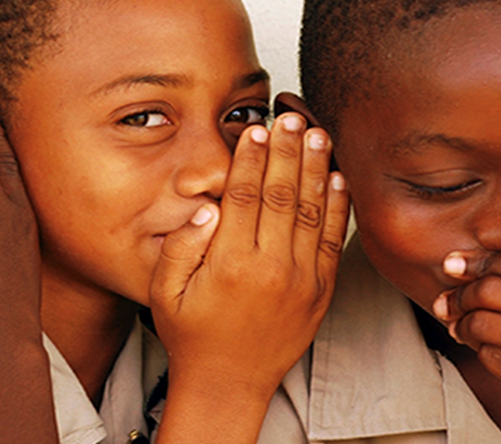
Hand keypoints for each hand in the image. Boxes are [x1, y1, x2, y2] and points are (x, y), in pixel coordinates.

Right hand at [151, 113, 349, 442]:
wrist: (229, 383)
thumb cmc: (192, 336)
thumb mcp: (164, 293)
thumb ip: (181, 246)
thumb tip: (207, 204)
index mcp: (230, 264)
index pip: (244, 194)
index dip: (251, 157)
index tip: (256, 129)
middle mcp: (270, 268)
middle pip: (281, 194)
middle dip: (287, 150)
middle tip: (291, 117)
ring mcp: (301, 280)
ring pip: (311, 210)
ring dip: (315, 168)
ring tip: (316, 133)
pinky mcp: (320, 292)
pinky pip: (331, 240)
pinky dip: (337, 206)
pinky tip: (336, 177)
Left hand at [433, 246, 500, 440]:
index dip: (483, 261)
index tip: (454, 264)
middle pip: (494, 291)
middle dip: (462, 294)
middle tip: (448, 302)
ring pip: (485, 324)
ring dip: (463, 324)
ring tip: (460, 326)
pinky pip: (492, 356)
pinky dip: (480, 350)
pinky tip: (483, 348)